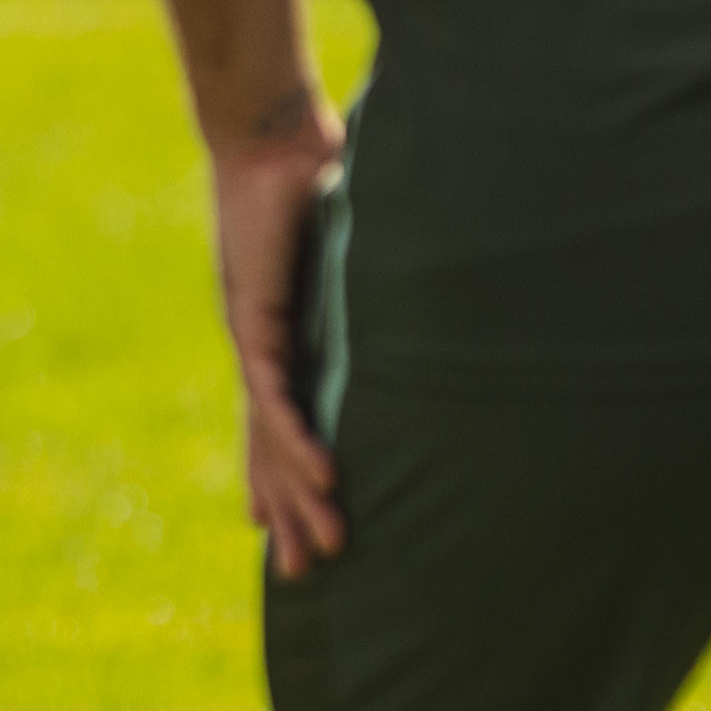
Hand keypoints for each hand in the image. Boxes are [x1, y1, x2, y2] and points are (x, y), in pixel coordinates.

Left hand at [211, 118, 345, 579]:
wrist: (267, 135)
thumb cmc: (317, 179)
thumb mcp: (362, 254)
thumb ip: (391, 287)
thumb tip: (457, 291)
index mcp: (292, 341)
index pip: (286, 427)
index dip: (288, 482)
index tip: (298, 533)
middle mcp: (267, 351)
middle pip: (273, 451)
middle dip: (291, 512)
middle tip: (308, 575)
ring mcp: (256, 340)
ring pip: (273, 438)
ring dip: (300, 494)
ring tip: (325, 547)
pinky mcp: (254, 318)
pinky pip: (275, 394)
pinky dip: (295, 438)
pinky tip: (321, 477)